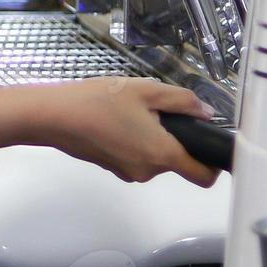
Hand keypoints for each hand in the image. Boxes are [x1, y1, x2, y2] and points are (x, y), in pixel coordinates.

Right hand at [39, 77, 220, 188]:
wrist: (52, 116)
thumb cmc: (97, 102)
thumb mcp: (146, 90)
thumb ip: (182, 101)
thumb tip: (204, 113)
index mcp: (162, 154)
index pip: (204, 176)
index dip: (213, 164)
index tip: (208, 146)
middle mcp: (147, 170)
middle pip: (176, 161)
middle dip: (171, 137)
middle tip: (153, 109)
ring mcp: (127, 171)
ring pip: (153, 156)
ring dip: (149, 137)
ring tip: (129, 111)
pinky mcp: (111, 167)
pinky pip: (133, 156)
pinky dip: (131, 140)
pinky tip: (114, 119)